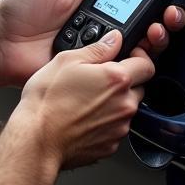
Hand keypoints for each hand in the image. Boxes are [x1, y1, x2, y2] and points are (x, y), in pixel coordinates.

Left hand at [0, 0, 184, 89]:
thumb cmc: (18, 12)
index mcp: (95, 0)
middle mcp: (104, 25)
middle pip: (149, 20)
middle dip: (170, 12)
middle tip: (173, 8)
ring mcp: (101, 48)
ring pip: (143, 44)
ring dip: (158, 33)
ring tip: (157, 26)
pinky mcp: (95, 69)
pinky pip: (123, 66)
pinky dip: (136, 58)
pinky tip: (138, 48)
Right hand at [14, 28, 152, 168]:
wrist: (37, 140)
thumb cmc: (47, 103)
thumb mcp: (66, 61)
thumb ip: (97, 48)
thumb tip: (114, 39)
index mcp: (117, 79)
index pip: (147, 64)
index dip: (138, 58)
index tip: (127, 57)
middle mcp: (124, 104)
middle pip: (139, 87)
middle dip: (125, 82)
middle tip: (99, 80)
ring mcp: (119, 127)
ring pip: (126, 109)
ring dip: (115, 102)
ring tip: (86, 100)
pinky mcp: (111, 145)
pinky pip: (115, 128)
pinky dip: (105, 122)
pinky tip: (84, 117)